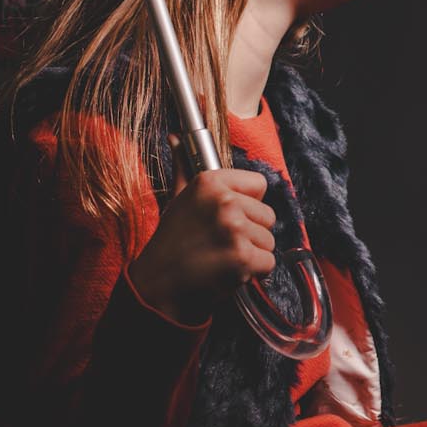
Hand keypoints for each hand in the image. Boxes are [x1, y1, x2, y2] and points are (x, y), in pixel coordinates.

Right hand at [127, 122, 278, 326]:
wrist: (157, 289)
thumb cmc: (170, 245)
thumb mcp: (177, 200)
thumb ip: (183, 168)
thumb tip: (176, 137)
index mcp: (209, 182)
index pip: (259, 185)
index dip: (247, 205)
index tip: (227, 218)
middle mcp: (223, 201)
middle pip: (267, 215)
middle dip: (250, 233)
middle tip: (220, 244)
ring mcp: (234, 229)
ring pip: (269, 241)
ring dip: (251, 255)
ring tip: (221, 259)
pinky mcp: (242, 257)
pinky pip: (269, 263)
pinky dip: (254, 274)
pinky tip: (228, 273)